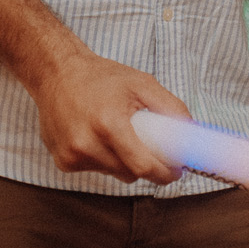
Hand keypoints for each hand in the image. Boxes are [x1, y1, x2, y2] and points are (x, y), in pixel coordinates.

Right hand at [25, 49, 190, 184]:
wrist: (57, 74)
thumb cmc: (101, 77)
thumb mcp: (141, 83)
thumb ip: (170, 107)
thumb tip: (192, 131)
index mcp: (108, 123)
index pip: (143, 166)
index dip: (164, 173)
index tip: (176, 172)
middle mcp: (87, 143)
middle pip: (130, 174)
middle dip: (146, 165)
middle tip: (151, 147)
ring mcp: (72, 155)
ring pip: (114, 174)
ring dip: (123, 162)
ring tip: (118, 133)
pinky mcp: (62, 161)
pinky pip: (95, 170)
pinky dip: (103, 159)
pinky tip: (97, 137)